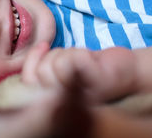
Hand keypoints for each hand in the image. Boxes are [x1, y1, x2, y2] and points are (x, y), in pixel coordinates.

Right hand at [21, 43, 137, 101]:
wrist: (125, 70)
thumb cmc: (89, 69)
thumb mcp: (58, 68)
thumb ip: (40, 67)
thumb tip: (35, 48)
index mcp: (53, 101)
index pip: (27, 83)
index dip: (31, 61)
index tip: (42, 46)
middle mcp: (64, 105)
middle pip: (41, 71)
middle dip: (54, 55)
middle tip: (70, 59)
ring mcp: (80, 97)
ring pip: (56, 63)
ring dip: (68, 53)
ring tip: (81, 60)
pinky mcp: (95, 83)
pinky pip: (74, 59)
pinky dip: (81, 53)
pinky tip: (91, 60)